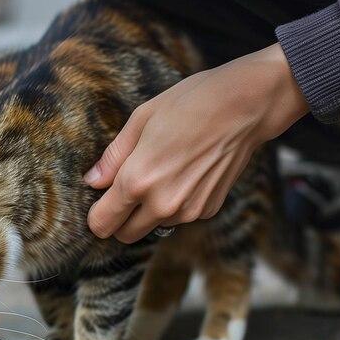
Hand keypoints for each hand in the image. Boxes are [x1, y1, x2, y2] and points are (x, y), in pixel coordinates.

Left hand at [85, 43, 307, 242]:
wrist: (246, 107)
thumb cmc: (190, 104)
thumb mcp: (141, 120)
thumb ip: (113, 157)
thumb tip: (93, 181)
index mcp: (137, 181)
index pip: (102, 224)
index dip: (97, 213)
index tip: (101, 199)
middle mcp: (162, 204)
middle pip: (125, 235)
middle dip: (120, 218)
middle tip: (126, 189)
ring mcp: (188, 211)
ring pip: (153, 226)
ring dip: (149, 210)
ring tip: (163, 171)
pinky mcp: (208, 210)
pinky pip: (179, 217)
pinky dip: (176, 204)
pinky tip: (186, 173)